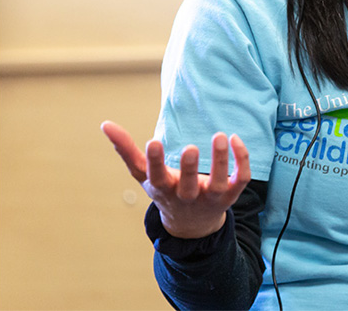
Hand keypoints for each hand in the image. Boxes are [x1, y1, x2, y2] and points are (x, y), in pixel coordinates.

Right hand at [101, 120, 250, 238]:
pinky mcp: (231, 194)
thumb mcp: (142, 174)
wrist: (191, 224)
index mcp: (164, 189)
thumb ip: (126, 150)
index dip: (154, 162)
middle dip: (189, 168)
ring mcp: (210, 197)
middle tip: (191, 148)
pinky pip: (241, 179)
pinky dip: (242, 161)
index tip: (153, 142)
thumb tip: (105, 124)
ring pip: (218, 183)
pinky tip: (236, 139)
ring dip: (220, 161)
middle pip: (188, 187)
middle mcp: (187, 196)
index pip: (157, 178)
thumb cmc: (165, 190)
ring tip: (219, 136)